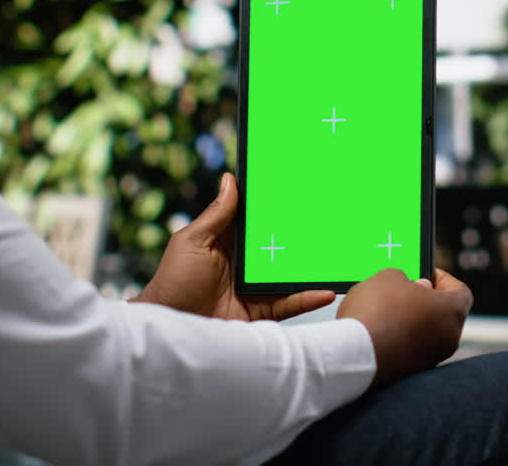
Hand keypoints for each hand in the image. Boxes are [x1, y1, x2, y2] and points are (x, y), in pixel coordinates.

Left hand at [130, 173, 335, 321]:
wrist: (171, 328)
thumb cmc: (173, 282)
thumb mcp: (193, 241)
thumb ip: (216, 215)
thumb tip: (230, 179)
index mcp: (227, 242)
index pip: (255, 220)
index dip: (274, 206)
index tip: (298, 188)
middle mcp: (245, 264)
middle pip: (278, 245)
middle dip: (302, 235)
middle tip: (329, 220)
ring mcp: (255, 288)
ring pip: (288, 274)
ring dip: (310, 267)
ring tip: (335, 256)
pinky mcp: (261, 312)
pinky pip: (289, 303)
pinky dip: (308, 298)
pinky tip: (325, 291)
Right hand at [338, 268, 472, 390]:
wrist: (356, 354)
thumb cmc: (378, 312)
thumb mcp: (388, 277)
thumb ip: (404, 277)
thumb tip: (408, 288)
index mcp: (452, 312)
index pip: (460, 292)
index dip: (443, 279)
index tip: (425, 274)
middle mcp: (448, 339)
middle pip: (442, 313)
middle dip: (422, 300)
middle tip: (401, 290)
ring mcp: (430, 359)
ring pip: (425, 334)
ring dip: (408, 321)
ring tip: (382, 310)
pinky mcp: (410, 373)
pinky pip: (408, 349)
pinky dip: (397, 339)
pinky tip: (376, 330)